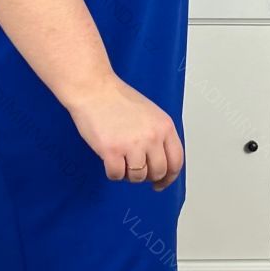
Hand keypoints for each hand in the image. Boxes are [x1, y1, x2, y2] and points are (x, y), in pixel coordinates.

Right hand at [64, 72, 183, 190]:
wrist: (93, 88)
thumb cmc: (116, 98)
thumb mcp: (150, 113)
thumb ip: (159, 136)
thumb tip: (160, 162)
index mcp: (164, 126)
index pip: (176, 161)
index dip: (169, 176)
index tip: (161, 182)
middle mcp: (152, 137)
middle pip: (158, 172)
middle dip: (147, 176)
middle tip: (135, 168)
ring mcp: (132, 145)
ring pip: (138, 177)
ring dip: (128, 173)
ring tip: (120, 158)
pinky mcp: (112, 151)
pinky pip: (117, 175)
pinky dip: (112, 172)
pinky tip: (109, 159)